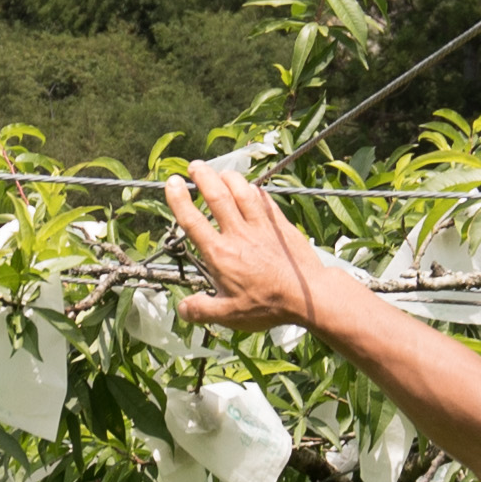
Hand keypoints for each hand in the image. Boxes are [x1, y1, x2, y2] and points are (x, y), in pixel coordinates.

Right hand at [162, 156, 335, 337]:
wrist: (307, 295)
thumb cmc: (268, 305)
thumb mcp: (229, 315)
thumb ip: (202, 309)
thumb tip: (182, 308)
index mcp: (220, 254)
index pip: (193, 221)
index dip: (180, 200)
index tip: (173, 182)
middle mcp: (238, 234)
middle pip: (217, 196)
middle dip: (204, 177)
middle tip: (194, 165)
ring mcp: (261, 227)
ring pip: (242, 192)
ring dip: (230, 177)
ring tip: (222, 171)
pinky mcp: (281, 226)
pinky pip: (266, 201)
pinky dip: (257, 191)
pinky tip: (253, 188)